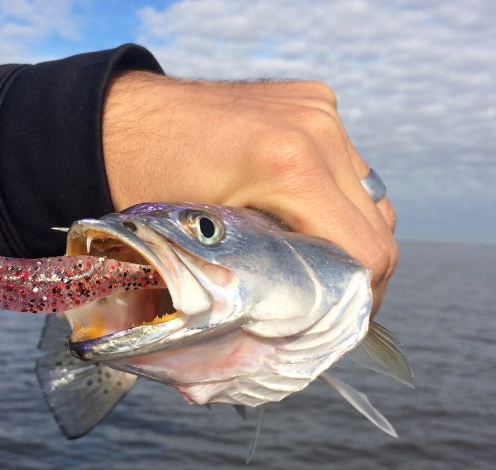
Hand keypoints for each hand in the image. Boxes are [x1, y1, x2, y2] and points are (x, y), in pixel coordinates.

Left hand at [102, 71, 397, 314]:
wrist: (116, 119)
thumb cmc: (139, 186)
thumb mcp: (195, 246)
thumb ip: (257, 286)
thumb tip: (285, 342)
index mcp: (290, 166)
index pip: (368, 252)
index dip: (357, 301)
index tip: (332, 325)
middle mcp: (318, 129)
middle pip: (380, 226)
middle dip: (355, 273)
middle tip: (322, 302)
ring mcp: (318, 109)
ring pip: (368, 196)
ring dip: (347, 235)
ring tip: (311, 262)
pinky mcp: (312, 100)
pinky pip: (346, 165)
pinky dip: (332, 198)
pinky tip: (297, 214)